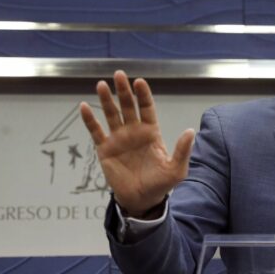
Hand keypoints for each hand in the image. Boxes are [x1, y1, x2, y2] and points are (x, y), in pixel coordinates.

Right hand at [79, 70, 194, 217]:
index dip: (143, 95)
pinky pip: (96, 132)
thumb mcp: (176, 169)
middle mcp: (134, 131)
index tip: (139, 82)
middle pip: (128, 106)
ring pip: (111, 114)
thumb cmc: (161, 184)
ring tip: (101, 85)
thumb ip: (182, 150)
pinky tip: (84, 106)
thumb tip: (191, 131)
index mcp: (151, 132)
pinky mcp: (105, 150)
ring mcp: (118, 139)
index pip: (146, 108)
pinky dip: (90, 120)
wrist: (141, 200)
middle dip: (123, 91)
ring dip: (107, 100)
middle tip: (119, 74)